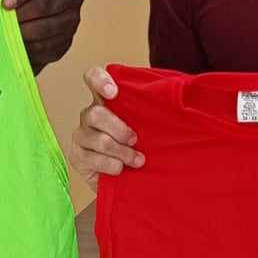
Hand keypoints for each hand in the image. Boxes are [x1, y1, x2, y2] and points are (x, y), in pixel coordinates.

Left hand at [2, 0, 82, 72]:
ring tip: (9, 33)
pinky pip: (48, 45)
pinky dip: (31, 47)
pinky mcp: (68, 40)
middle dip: (22, 14)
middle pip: (46, 5)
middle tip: (5, 21)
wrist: (43, 16)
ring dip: (25, 32)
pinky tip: (18, 44)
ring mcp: (73, 20)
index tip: (6, 3)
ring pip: (48, 28)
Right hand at [69, 67, 144, 187]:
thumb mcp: (147, 126)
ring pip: (98, 140)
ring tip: (137, 161)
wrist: (128, 178)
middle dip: (119, 130)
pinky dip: (112, 165)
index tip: (114, 92)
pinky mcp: (77, 156)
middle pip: (95, 113)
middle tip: (135, 140)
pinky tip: (120, 169)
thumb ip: (152, 110)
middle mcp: (89, 115)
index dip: (99, 80)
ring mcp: (81, 135)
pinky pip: (93, 159)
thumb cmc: (139, 146)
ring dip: (122, 152)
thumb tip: (180, 96)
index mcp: (105, 100)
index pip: (93, 78)